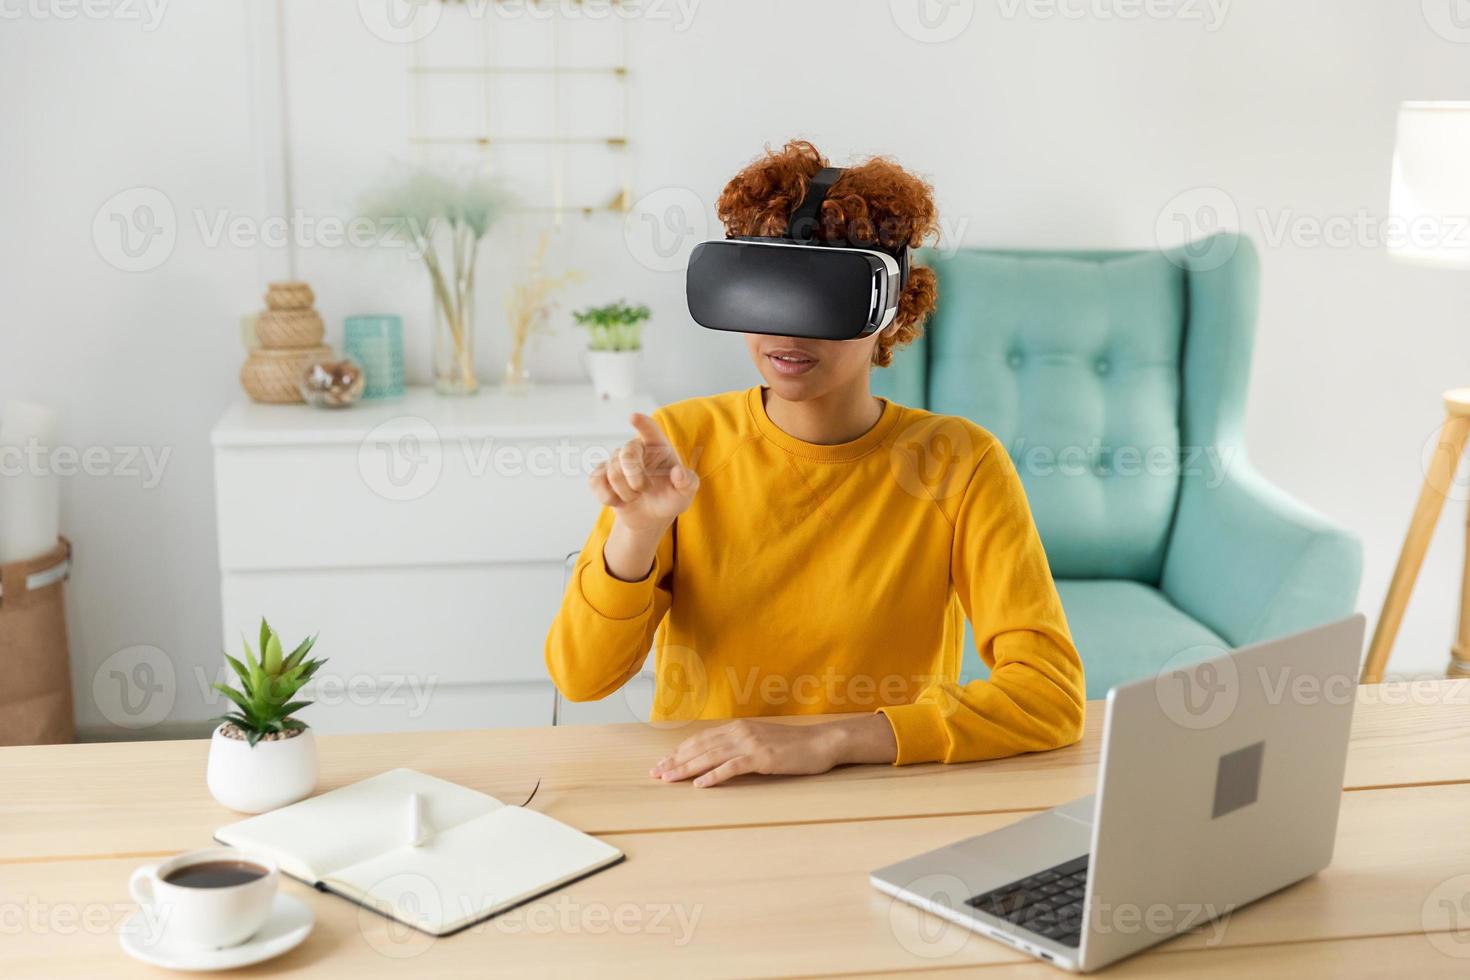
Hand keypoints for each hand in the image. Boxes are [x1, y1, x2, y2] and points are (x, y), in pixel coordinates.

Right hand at [592, 413, 699, 580]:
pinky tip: (618, 500)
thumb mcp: (684, 495)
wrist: (649, 517)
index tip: (634, 417)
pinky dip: (608, 497)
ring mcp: (615, 460)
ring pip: (612, 473)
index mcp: (658, 447)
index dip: (642, 424)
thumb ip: (688, 483)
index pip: (650, 431)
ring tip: (635, 496)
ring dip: (626, 493)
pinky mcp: (600, 473)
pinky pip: (596, 482)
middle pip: (626, 454)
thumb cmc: (669, 499)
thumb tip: (678, 473)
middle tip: (643, 490)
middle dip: (633, 476)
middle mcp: (636, 449)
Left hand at [650, 715, 898, 787]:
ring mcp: (750, 744)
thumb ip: (740, 746)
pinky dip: (714, 776)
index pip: (700, 740)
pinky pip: (732, 767)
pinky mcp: (761, 757)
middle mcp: (740, 732)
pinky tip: (700, 785)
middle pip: (699, 747)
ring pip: (710, 757)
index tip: (662, 764)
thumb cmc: (793, 746)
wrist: (822, 742)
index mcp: (738, 728)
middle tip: (656, 774)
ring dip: (687, 769)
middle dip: (675, 761)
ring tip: (669, 779)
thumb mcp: (762, 741)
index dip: (679, 752)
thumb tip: (719, 758)